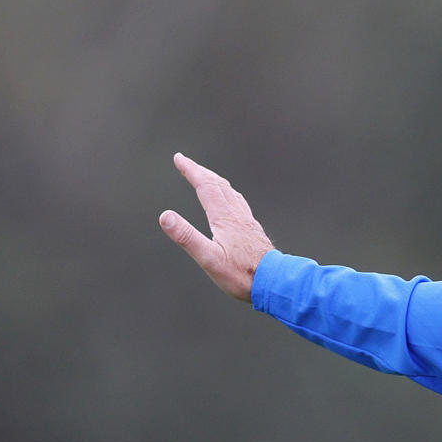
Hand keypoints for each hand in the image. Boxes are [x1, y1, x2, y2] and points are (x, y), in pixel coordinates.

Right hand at [159, 152, 275, 301]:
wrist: (275, 282)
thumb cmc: (242, 275)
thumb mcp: (208, 259)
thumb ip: (187, 237)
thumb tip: (165, 216)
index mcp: (224, 218)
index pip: (205, 186)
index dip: (191, 171)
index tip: (179, 159)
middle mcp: (237, 215)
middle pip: (218, 185)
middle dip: (201, 171)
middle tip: (186, 163)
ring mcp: (248, 222)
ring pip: (231, 193)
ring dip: (215, 181)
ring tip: (206, 177)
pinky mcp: (254, 231)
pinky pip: (240, 204)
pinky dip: (229, 194)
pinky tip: (231, 203)